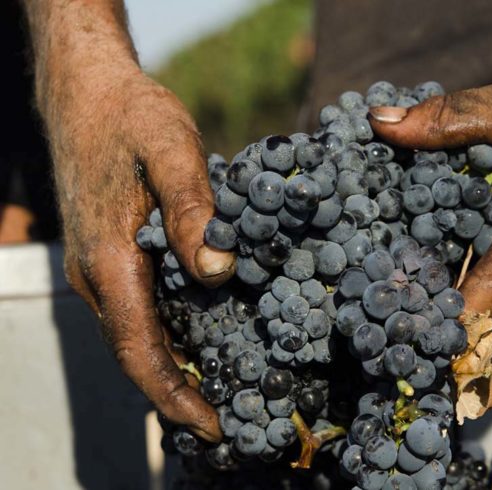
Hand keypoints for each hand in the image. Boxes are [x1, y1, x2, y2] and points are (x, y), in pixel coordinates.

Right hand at [46, 60, 233, 439]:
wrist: (88, 94)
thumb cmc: (131, 118)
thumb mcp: (170, 149)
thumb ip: (190, 209)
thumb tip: (218, 271)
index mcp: (109, 262)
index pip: (140, 352)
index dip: (177, 398)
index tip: (216, 429)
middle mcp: (99, 278)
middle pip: (139, 358)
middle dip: (183, 398)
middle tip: (237, 424)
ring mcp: (101, 270)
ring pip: (139, 338)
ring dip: (178, 373)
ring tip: (228, 395)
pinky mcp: (112, 258)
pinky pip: (141, 314)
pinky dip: (172, 339)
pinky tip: (207, 341)